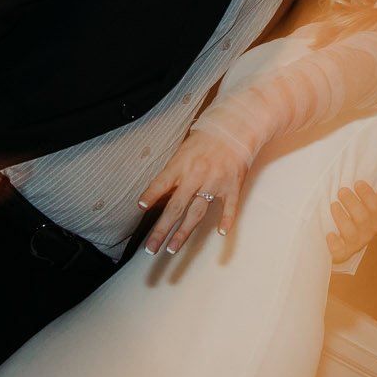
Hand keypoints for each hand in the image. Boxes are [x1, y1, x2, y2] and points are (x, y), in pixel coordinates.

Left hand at [137, 129, 251, 253]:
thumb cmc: (207, 140)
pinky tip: (221, 233)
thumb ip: (174, 173)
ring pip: (196, 213)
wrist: (236, 128)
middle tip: (150, 247)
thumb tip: (159, 196)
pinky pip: (229, 207)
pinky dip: (226, 220)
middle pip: (175, 207)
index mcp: (182, 164)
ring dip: (183, 233)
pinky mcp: (232, 186)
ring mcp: (215, 183)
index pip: (162, 183)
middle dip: (161, 229)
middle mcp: (196, 175)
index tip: (140, 207)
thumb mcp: (184, 151)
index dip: (151, 195)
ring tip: (172, 248)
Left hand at [326, 177, 376, 262]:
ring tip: (333, 205)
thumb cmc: (358, 222)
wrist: (343, 247)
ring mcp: (354, 244)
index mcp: (376, 220)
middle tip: (342, 191)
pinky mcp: (341, 253)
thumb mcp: (373, 207)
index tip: (358, 183)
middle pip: (363, 218)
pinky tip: (329, 234)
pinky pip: (339, 249)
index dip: (368, 195)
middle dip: (352, 203)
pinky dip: (334, 242)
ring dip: (342, 218)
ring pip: (351, 232)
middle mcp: (367, 233)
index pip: (376, 207)